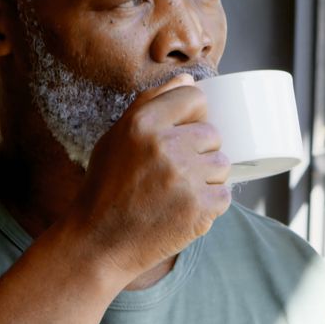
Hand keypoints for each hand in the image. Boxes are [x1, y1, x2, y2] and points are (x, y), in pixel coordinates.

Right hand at [69, 74, 231, 280]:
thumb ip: (150, 103)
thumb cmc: (106, 189)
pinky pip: (225, 195)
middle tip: (174, 173)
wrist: (99, 243)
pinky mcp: (200, 209)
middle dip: (199, 151)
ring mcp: (185, 179)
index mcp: (143, 124)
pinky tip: (183, 210)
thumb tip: (188, 79)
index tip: (182, 133)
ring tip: (178, 193)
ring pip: (222, 165)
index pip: (195, 98)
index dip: (193, 115)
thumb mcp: (116, 138)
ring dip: (207, 179)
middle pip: (213, 134)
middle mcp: (165, 147)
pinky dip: (210, 205)